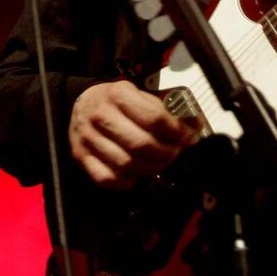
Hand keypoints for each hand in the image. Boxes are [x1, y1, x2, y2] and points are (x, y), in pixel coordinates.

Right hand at [69, 81, 200, 187]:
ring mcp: (88, 139)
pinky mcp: (81, 157)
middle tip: (176, 152)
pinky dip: (126, 181)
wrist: (81, 103)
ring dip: (151, 167)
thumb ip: (165, 109)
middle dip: (167, 153)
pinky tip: (137, 173)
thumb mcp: (140, 94)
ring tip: (161, 162)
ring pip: (126, 164)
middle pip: (141, 144)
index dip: (177, 132)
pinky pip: (106, 178)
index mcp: (118, 95)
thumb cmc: (116, 101)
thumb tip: (195, 125)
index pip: (154, 118)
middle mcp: (101, 116)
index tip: (189, 138)